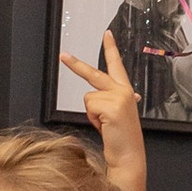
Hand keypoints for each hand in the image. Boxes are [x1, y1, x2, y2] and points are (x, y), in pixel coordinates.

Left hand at [62, 30, 143, 170]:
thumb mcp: (119, 115)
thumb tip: (124, 96)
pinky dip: (93, 118)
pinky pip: (90, 106)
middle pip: (94, 73)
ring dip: (92, 113)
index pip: (117, 65)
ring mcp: (120, 98)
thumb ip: (117, 101)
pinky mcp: (113, 107)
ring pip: (88, 97)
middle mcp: (124, 91)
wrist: (128, 156)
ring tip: (105, 124)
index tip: (107, 34)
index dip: (111, 48)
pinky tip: (105, 126)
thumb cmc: (122, 138)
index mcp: (126, 91)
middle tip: (62, 55)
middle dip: (76, 65)